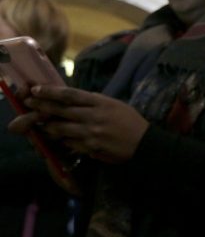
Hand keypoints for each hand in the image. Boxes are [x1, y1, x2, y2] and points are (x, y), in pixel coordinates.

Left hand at [8, 85, 148, 163]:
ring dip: (48, 125)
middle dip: (42, 106)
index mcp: (101, 103)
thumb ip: (96, 102)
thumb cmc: (131, 122)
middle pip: (61, 110)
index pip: (70, 95)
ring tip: (39, 122)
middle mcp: (93, 116)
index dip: (51, 91)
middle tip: (29, 103)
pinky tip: (56, 137)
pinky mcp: (90, 147)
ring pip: (61, 128)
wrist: (143, 143)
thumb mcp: (115, 105)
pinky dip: (61, 139)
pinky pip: (70, 143)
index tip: (37, 89)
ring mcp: (91, 133)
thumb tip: (76, 99)